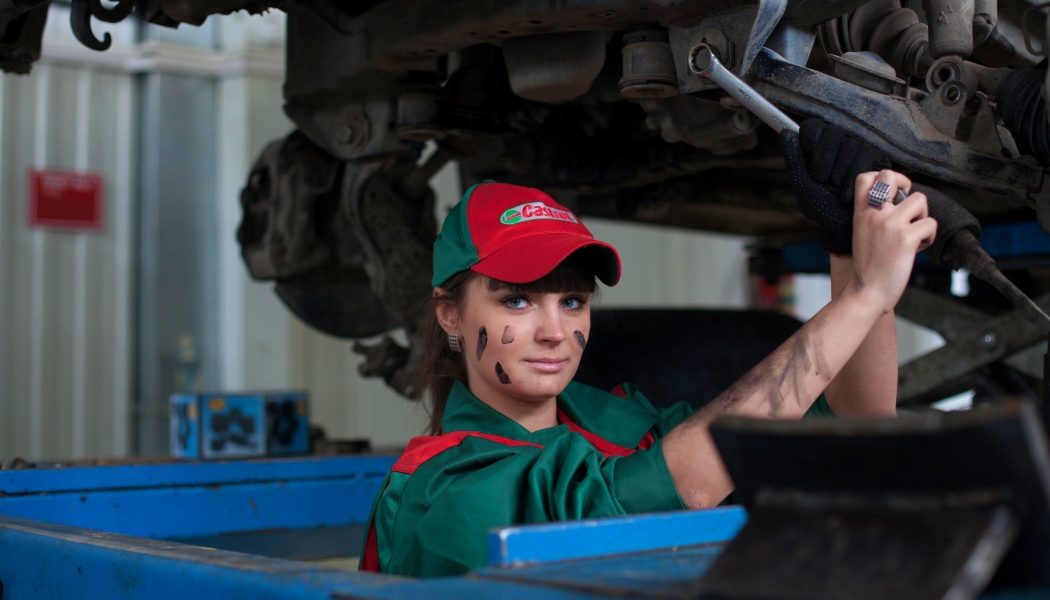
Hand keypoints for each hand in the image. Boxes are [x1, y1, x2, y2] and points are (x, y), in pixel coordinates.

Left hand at [781, 120, 889, 254]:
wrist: (844, 226)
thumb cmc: (822, 206)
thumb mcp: (803, 184)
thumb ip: (794, 159)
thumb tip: (786, 132)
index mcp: (818, 147)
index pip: (813, 128)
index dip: (811, 147)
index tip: (811, 168)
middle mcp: (839, 143)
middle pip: (832, 134)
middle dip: (825, 164)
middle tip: (825, 182)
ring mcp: (859, 148)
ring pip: (849, 145)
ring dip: (839, 174)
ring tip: (837, 189)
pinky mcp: (876, 158)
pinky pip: (865, 157)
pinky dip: (852, 179)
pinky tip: (848, 193)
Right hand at [850, 170, 937, 311]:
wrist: (867, 291)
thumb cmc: (868, 266)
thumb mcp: (862, 234)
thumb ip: (874, 216)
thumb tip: (898, 202)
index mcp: (861, 213)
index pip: (866, 177)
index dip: (884, 176)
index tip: (893, 191)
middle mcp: (875, 214)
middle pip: (891, 176)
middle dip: (906, 186)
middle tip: (909, 207)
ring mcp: (891, 224)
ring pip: (920, 199)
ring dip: (923, 216)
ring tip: (914, 234)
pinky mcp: (907, 238)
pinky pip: (930, 224)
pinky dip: (929, 237)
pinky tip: (918, 249)